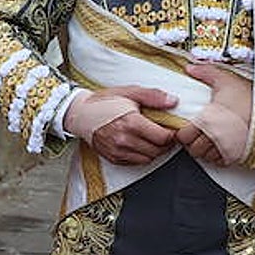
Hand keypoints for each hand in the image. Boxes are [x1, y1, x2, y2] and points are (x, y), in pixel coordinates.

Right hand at [63, 86, 178, 165]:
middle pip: (157, 150)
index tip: (173, 129)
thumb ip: (153, 96)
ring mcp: (118, 151)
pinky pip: (136, 162)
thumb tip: (173, 101)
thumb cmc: (104, 101)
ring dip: (155, 150)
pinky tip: (141, 144)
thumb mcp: (129, 92)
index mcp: (131, 123)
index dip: (172, 134)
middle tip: (166, 134)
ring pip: (148, 159)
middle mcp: (124, 140)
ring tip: (154, 139)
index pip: (162, 137)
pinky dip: (143, 155)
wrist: (80, 114)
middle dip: (165, 143)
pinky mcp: (114, 158)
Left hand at [174, 63, 252, 165]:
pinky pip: (220, 162)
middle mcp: (214, 138)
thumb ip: (205, 72)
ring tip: (207, 139)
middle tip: (195, 134)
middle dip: (192, 143)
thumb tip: (190, 67)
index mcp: (206, 121)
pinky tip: (219, 146)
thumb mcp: (225, 79)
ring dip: (204, 150)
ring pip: (206, 157)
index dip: (182, 133)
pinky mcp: (238, 155)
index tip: (185, 128)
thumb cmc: (249, 97)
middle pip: (193, 150)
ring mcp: (226, 148)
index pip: (183, 137)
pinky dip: (217, 156)